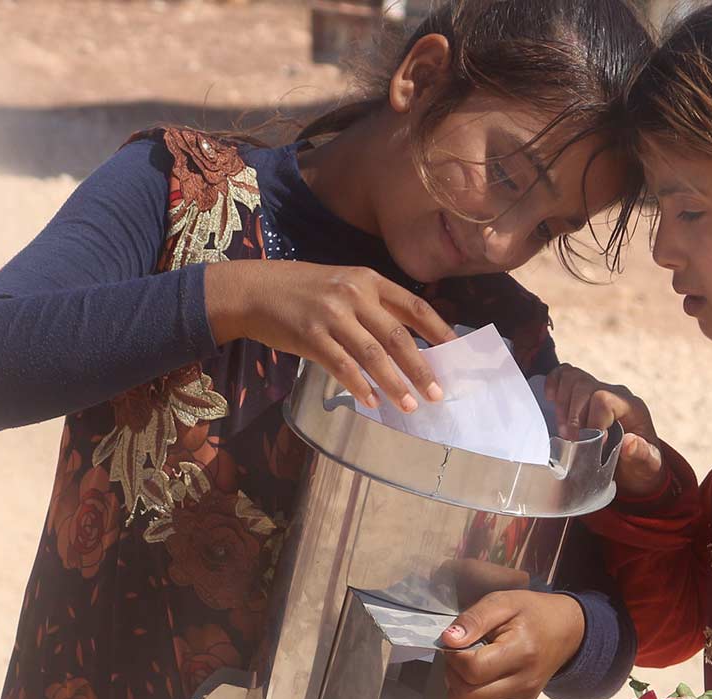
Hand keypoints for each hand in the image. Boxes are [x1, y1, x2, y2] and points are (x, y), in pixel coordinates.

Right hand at [204, 259, 456, 411]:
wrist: (255, 289)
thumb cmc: (305, 291)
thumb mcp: (345, 285)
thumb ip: (375, 306)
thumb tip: (411, 342)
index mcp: (369, 280)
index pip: (414, 307)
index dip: (439, 331)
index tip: (456, 353)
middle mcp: (354, 295)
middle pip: (398, 336)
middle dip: (421, 368)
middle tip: (437, 393)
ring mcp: (332, 315)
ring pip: (373, 355)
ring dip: (394, 384)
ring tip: (409, 405)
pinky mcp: (310, 336)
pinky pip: (342, 366)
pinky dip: (359, 386)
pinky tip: (371, 402)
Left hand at [437, 589, 585, 698]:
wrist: (563, 631)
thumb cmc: (530, 614)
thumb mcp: (503, 602)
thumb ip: (475, 618)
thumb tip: (448, 640)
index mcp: (521, 652)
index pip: (474, 669)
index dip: (454, 658)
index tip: (456, 643)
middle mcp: (525, 684)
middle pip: (471, 696)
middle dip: (452, 677)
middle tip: (456, 659)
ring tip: (459, 681)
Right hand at [544, 364, 666, 498]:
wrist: (634, 462)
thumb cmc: (640, 463)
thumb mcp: (648, 465)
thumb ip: (642, 455)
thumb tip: (629, 442)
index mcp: (633, 407)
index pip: (604, 400)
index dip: (593, 422)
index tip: (593, 444)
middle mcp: (615, 393)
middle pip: (585, 386)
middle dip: (573, 415)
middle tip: (570, 440)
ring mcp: (598, 389)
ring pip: (573, 377)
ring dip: (561, 403)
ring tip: (562, 428)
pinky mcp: (584, 391)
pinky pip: (565, 374)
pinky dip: (554, 383)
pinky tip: (550, 400)